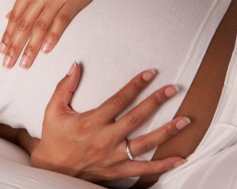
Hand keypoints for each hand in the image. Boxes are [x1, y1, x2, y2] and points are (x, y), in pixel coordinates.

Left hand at [0, 0, 113, 67]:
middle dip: (15, 45)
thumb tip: (8, 16)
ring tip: (24, 63)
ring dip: (31, 47)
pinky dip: (52, 36)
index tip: (2, 51)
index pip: (16, 15)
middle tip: (8, 63)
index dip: (8, 34)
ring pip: (40, 25)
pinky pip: (61, 20)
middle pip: (25, 23)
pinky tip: (45, 50)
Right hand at [30, 62, 188, 181]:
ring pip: (146, 143)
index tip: (150, 74)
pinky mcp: (117, 170)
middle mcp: (105, 139)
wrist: (52, 169)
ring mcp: (113, 157)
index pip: (119, 100)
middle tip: (173, 89)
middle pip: (137, 118)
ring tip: (185, 119)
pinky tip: (180, 158)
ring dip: (167, 131)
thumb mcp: (54, 110)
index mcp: (92, 122)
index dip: (136, 85)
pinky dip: (163, 165)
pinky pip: (144, 169)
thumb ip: (65, 87)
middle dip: (157, 101)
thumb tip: (76, 65)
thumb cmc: (54, 137)